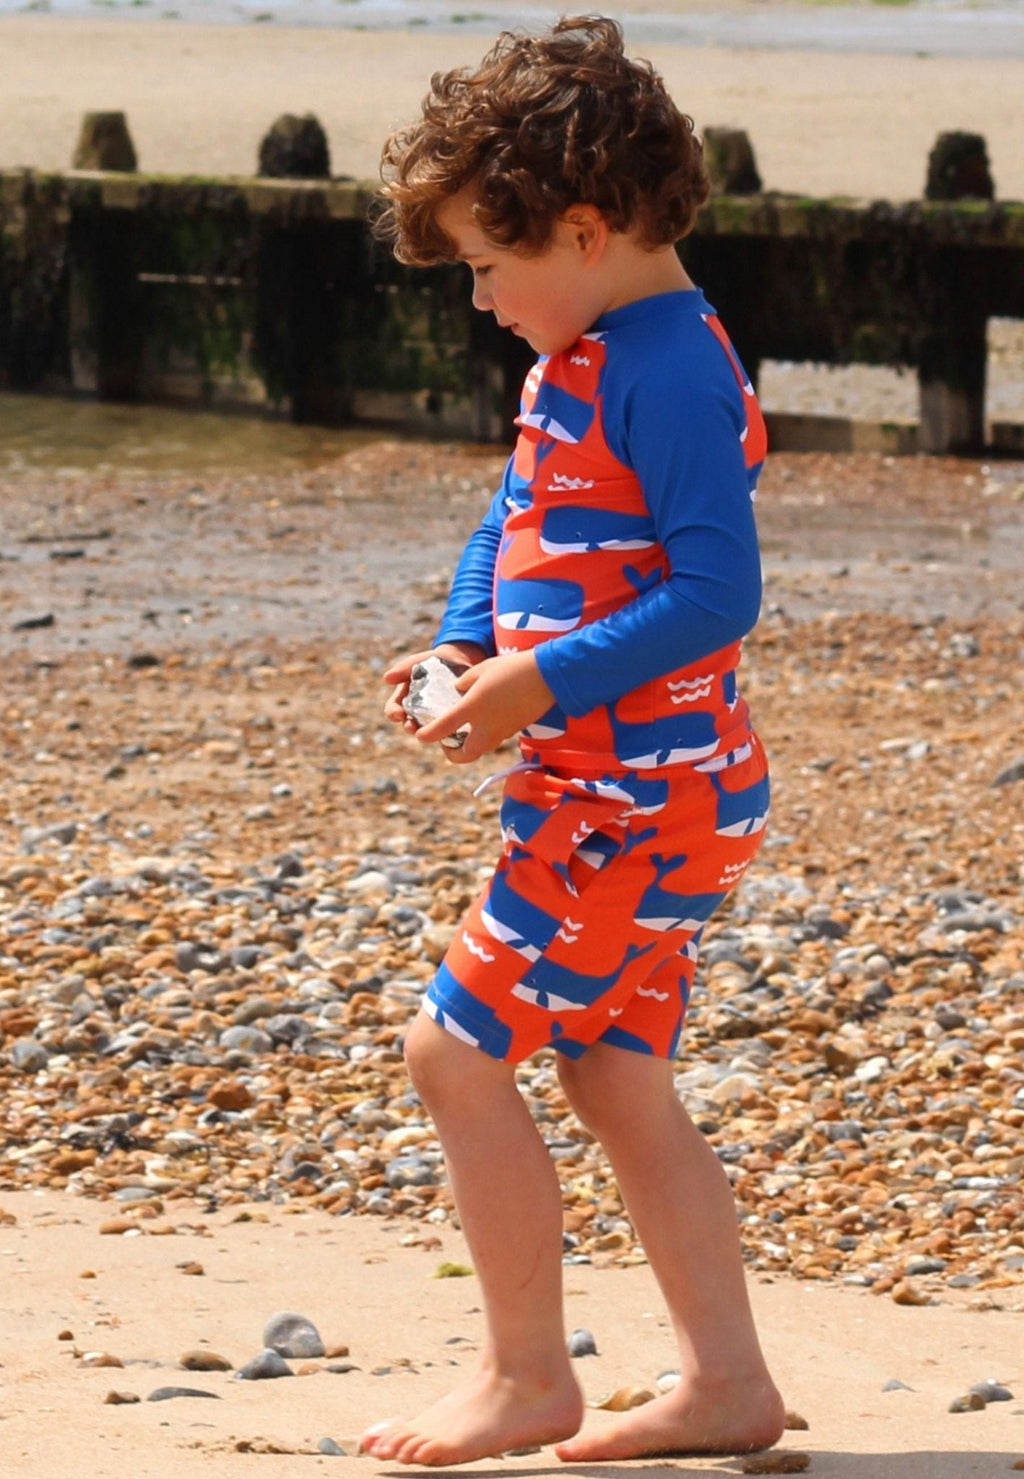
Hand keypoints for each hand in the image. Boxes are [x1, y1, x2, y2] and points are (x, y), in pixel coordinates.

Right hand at [383, 642, 486, 736]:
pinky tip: (452, 729)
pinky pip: (448, 731)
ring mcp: (433, 719)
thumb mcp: (418, 661)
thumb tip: (386, 678)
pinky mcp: (450, 721)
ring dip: (428, 732)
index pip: (393, 710)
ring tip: (431, 730)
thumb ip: (403, 668)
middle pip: (409, 725)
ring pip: (428, 731)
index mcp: (404, 700)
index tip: (398, 714)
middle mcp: (416, 713)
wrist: (458, 661)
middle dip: (409, 727)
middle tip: (412, 726)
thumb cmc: (432, 661)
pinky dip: (448, 732)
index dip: (393, 713)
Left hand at [413, 650, 555, 762]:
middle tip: (446, 741)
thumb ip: (463, 684)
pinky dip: (483, 736)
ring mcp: (502, 732)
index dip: (427, 735)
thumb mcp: (481, 670)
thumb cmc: (511, 669)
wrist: (547, 676)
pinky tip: (483, 721)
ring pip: (479, 750)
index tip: (420, 734)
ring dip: (467, 746)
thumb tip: (458, 692)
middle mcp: (485, 727)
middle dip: (451, 754)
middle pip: (463, 756)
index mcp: (472, 709)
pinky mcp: (514, 731)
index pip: (442, 729)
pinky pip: (493, 740)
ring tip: (462, 730)